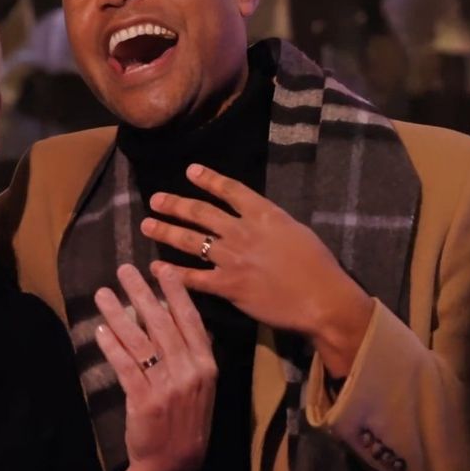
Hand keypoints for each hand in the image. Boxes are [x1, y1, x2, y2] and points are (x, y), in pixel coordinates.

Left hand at [94, 264, 216, 470]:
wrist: (176, 464)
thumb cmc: (188, 420)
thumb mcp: (204, 387)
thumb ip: (196, 354)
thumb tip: (188, 319)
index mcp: (206, 365)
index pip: (190, 320)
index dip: (175, 292)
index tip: (161, 268)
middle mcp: (189, 371)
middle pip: (162, 323)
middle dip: (141, 292)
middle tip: (124, 270)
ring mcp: (167, 386)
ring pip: (139, 340)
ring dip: (118, 313)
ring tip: (103, 293)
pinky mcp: (144, 401)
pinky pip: (125, 366)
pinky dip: (112, 346)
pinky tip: (100, 330)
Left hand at [141, 163, 373, 377]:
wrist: (322, 299)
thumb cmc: (318, 266)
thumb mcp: (296, 231)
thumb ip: (270, 222)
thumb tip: (255, 217)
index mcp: (263, 214)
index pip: (230, 190)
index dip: (208, 179)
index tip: (190, 171)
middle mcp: (242, 231)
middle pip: (201, 213)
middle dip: (175, 204)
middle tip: (155, 199)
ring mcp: (232, 258)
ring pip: (191, 241)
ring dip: (166, 231)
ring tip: (147, 225)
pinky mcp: (228, 285)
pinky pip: (193, 278)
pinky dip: (172, 273)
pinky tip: (157, 268)